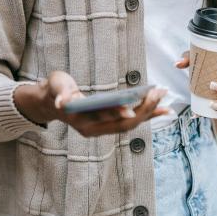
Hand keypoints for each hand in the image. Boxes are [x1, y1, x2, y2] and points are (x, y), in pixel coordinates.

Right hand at [14, 71, 169, 137]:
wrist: (51, 102)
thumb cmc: (55, 90)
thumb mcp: (56, 86)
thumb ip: (61, 93)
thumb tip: (63, 102)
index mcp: (82, 120)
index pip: (104, 120)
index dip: (118, 114)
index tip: (133, 108)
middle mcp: (94, 129)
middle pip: (123, 124)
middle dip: (143, 110)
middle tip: (158, 93)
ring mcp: (102, 128)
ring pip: (130, 124)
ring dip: (149, 112)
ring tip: (165, 100)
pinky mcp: (109, 123)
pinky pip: (130, 121)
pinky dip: (146, 114)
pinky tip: (161, 108)